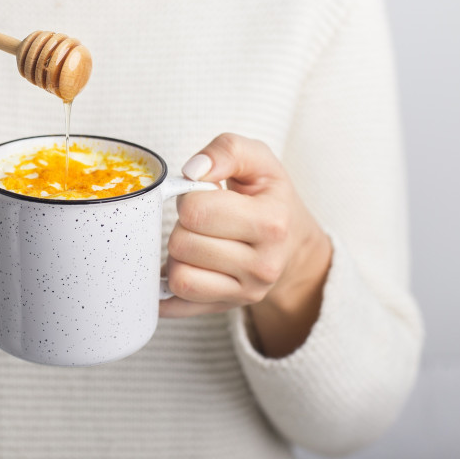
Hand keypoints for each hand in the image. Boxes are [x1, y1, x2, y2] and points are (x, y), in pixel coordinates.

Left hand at [160, 133, 332, 356]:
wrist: (293, 244)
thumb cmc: (268, 196)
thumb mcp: (258, 160)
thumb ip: (226, 150)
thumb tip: (193, 170)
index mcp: (271, 223)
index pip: (196, 211)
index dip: (189, 197)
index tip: (204, 196)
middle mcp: (263, 265)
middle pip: (182, 244)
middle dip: (181, 226)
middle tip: (200, 220)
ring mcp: (246, 293)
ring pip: (178, 278)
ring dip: (176, 255)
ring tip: (195, 241)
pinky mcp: (226, 309)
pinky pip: (175, 305)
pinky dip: (167, 286)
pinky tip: (183, 266)